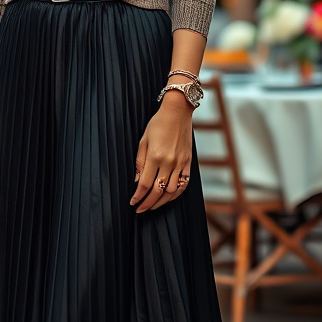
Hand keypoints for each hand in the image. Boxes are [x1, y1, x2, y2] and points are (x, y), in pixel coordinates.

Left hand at [130, 91, 193, 212]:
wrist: (178, 111)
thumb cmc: (158, 123)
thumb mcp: (143, 140)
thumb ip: (140, 161)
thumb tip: (137, 180)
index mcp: (155, 156)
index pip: (145, 184)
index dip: (138, 197)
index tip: (133, 203)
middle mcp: (169, 162)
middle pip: (158, 191)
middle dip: (147, 204)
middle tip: (140, 210)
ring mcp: (180, 163)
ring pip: (172, 191)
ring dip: (161, 202)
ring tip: (153, 206)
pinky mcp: (188, 162)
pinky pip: (184, 183)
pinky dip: (176, 194)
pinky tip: (169, 197)